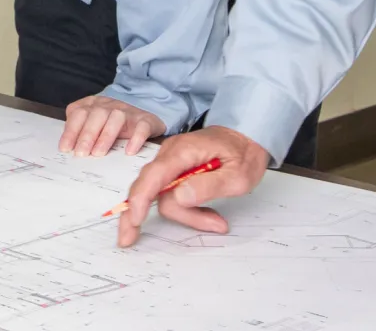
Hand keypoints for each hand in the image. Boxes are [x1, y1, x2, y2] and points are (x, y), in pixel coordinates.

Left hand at [59, 95, 165, 156]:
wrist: (145, 121)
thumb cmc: (114, 127)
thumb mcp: (94, 126)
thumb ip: (80, 133)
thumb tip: (67, 149)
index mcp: (94, 104)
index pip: (79, 113)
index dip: (71, 130)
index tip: (65, 148)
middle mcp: (111, 105)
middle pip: (97, 114)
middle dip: (87, 135)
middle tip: (81, 153)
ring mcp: (129, 112)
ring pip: (117, 117)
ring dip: (106, 136)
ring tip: (99, 153)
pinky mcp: (146, 121)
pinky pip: (142, 126)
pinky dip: (136, 138)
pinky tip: (129, 151)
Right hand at [113, 126, 271, 246]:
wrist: (246, 134)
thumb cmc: (244, 153)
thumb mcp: (238, 175)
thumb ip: (208, 186)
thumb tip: (179, 197)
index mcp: (184, 151)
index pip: (154, 176)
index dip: (140, 199)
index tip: (135, 221)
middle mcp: (170, 153)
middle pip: (150, 188)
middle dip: (140, 213)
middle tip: (130, 239)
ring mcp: (169, 160)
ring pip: (161, 195)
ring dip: (183, 214)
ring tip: (215, 221)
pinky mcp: (172, 169)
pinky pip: (167, 193)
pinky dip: (181, 208)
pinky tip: (203, 214)